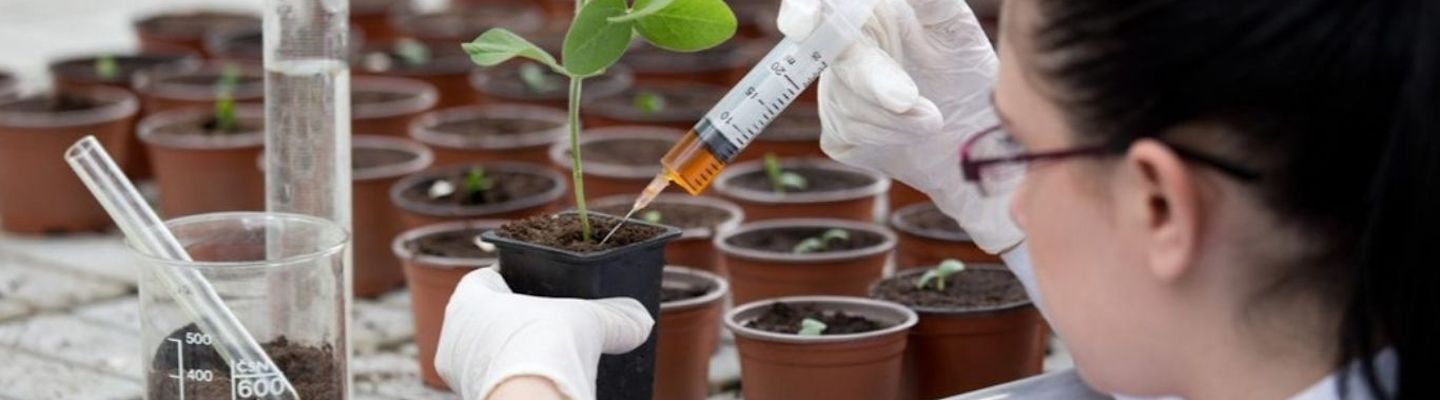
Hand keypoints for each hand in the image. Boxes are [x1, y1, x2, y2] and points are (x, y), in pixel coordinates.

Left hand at [434, 267, 653, 399]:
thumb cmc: (545, 346)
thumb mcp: (588, 321)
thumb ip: (613, 317)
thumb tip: (641, 321)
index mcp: (468, 300)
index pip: (483, 279)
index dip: (508, 277)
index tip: (531, 282)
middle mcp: (454, 335)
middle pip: (485, 318)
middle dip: (514, 318)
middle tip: (546, 319)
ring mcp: (459, 373)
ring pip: (487, 352)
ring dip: (513, 351)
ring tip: (548, 355)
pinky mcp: (473, 399)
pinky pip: (493, 382)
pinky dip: (514, 380)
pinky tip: (540, 383)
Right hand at [779, 0, 1022, 252]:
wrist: (977, 136)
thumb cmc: (966, 69)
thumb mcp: (950, 22)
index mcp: (865, 13)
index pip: (820, 6)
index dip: (804, 7)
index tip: (804, 23)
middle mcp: (843, 49)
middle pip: (839, 58)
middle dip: (873, 80)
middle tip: (908, 100)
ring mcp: (836, 92)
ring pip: (846, 101)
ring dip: (896, 117)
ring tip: (934, 118)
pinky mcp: (839, 133)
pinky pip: (850, 133)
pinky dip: (889, 136)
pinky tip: (913, 133)